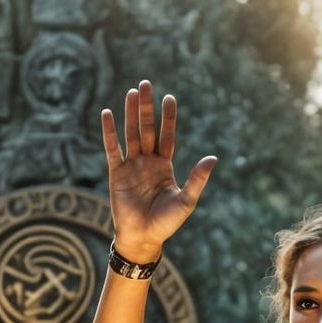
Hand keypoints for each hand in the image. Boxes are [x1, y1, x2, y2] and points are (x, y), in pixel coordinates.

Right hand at [100, 79, 216, 259]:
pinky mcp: (117, 174)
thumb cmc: (166, 223)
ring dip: (130, 113)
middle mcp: (148, 162)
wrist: (143, 238)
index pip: (167, 136)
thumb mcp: (186, 200)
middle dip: (147, 107)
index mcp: (164, 166)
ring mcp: (131, 166)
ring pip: (131, 134)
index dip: (168, 118)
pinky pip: (112, 149)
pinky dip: (109, 132)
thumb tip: (213, 158)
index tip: (169, 98)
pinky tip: (108, 114)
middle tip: (146, 84)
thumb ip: (198, 179)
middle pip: (147, 129)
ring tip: (131, 92)